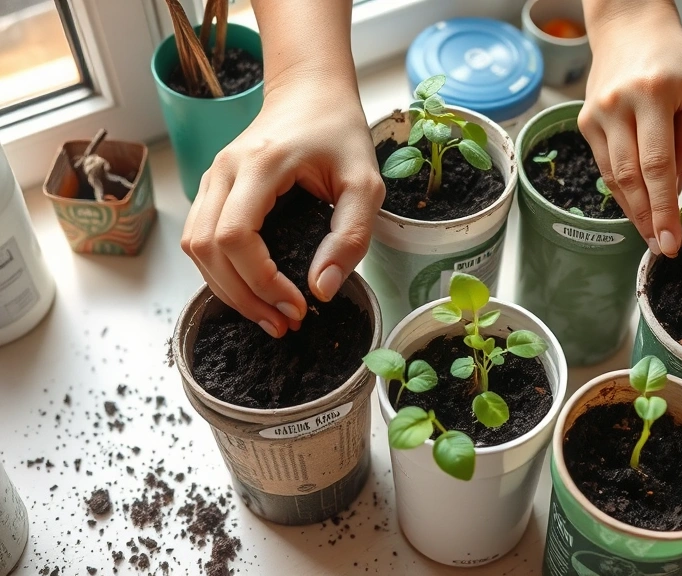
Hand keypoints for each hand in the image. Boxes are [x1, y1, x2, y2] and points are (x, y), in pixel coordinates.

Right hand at [180, 76, 384, 337]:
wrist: (311, 93)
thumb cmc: (339, 133)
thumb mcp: (366, 184)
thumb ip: (350, 236)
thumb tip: (322, 289)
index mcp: (261, 165)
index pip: (235, 237)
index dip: (260, 281)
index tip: (297, 306)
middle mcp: (225, 170)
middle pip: (205, 248)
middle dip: (242, 296)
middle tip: (283, 324)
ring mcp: (212, 177)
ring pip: (194, 247)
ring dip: (228, 290)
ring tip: (270, 316)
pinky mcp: (213, 188)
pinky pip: (201, 239)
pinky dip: (221, 272)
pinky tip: (254, 291)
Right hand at [578, 0, 681, 256]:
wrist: (628, 26)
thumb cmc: (671, 57)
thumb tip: (678, 188)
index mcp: (652, 95)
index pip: (658, 166)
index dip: (664, 209)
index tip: (671, 241)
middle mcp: (618, 105)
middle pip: (630, 177)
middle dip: (647, 219)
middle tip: (660, 247)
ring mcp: (596, 114)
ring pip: (613, 177)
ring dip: (632, 210)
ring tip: (650, 234)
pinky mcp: (584, 122)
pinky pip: (605, 165)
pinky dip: (620, 190)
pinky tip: (636, 207)